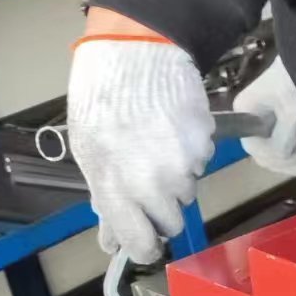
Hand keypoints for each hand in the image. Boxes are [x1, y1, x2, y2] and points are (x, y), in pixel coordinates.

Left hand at [67, 13, 213, 263]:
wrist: (136, 49)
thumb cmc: (102, 98)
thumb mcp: (90, 150)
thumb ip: (105, 198)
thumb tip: (112, 241)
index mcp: (116, 186)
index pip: (142, 244)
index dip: (144, 246)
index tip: (145, 239)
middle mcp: (153, 183)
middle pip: (172, 223)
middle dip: (162, 208)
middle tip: (149, 180)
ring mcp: (184, 165)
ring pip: (187, 192)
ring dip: (176, 178)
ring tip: (157, 143)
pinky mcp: (205, 146)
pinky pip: (201, 164)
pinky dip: (189, 152)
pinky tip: (171, 128)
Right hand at [233, 56, 295, 176]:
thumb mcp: (291, 109)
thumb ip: (283, 137)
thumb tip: (281, 157)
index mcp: (245, 114)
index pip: (255, 148)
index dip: (275, 156)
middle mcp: (252, 125)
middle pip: (265, 158)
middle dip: (289, 162)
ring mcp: (266, 130)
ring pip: (276, 161)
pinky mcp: (282, 134)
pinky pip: (286, 157)